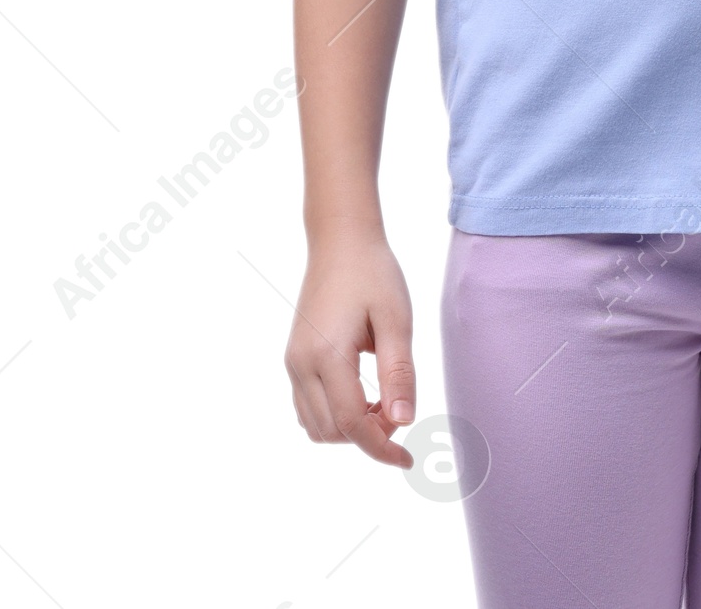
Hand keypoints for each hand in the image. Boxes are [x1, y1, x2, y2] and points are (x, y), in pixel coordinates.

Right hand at [285, 230, 415, 467]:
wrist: (340, 241)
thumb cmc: (374, 274)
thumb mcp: (396, 319)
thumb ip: (399, 372)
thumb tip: (404, 422)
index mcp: (328, 355)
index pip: (351, 424)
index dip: (381, 447)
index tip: (408, 458)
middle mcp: (302, 364)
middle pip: (332, 432)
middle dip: (368, 436)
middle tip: (399, 410)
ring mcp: (292, 362)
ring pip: (315, 426)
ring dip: (349, 429)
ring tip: (381, 402)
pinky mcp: (293, 358)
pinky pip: (307, 408)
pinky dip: (333, 416)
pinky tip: (361, 395)